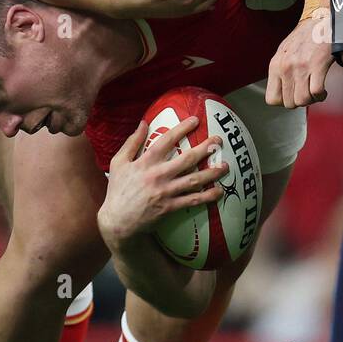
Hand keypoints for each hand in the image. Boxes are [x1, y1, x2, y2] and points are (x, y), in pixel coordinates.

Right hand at [97, 118, 227, 247]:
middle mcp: (158, 175)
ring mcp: (165, 192)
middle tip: (219, 140)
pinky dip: (207, 196)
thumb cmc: (118, 190)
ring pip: (193, 180)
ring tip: (225, 166)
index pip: (166, 140)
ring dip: (211, 172)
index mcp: (145, 162)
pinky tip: (219, 191)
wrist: (117, 221)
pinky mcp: (170, 207)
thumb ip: (132, 142)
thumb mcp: (118, 163)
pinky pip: (192, 200)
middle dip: (205, 148)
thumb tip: (144, 123)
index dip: (182, 128)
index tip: (196, 120)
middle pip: (186, 158)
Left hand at [267, 4, 332, 106]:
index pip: (272, 99)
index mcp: (275, 65)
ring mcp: (301, 67)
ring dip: (312, 100)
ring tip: (315, 92)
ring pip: (303, 100)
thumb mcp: (284, 52)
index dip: (284, 101)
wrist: (320, 20)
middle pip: (289, 103)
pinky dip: (321, 95)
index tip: (293, 96)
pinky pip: (316, 92)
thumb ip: (280, 71)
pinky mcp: (317, 65)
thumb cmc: (304, 37)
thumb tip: (283, 90)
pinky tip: (323, 89)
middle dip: (300, 101)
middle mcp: (285, 67)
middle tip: (307, 93)